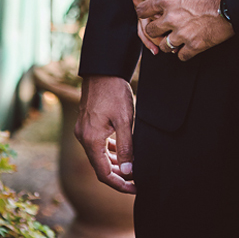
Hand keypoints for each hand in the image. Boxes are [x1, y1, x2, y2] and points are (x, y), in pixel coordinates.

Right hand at [75, 75, 135, 193]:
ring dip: (114, 163)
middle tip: (136, 180)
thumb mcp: (125, 119)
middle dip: (118, 175)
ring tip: (132, 168)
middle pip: (100, 166)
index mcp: (91, 140)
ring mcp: (83, 130)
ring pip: (99, 155)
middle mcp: (84, 138)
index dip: (120, 184)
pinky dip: (109, 150)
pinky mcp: (87, 123)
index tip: (135, 187)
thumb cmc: (114, 92)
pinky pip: (97, 144)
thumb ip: (127, 146)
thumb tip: (129, 171)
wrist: (103, 70)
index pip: (104, 173)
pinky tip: (121, 150)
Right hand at [133, 0, 167, 55]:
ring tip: (159, 51)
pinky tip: (154, 47)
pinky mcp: (143, 3)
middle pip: (144, 19)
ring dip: (150, 38)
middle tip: (166, 46)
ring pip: (142, 24)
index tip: (171, 27)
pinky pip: (143, 22)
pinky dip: (148, 35)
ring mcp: (139, 1)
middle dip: (154, 33)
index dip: (160, 17)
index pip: (150, 5)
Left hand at [135, 0, 233, 61]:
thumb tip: (167, 0)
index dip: (144, 13)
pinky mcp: (194, 45)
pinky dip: (184, 52)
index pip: (142, 10)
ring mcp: (182, 33)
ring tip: (176, 39)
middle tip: (161, 29)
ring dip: (169, 43)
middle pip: (150, 30)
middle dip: (155, 30)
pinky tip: (189, 46)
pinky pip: (181, 56)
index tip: (147, 15)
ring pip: (164, 46)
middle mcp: (171, 17)